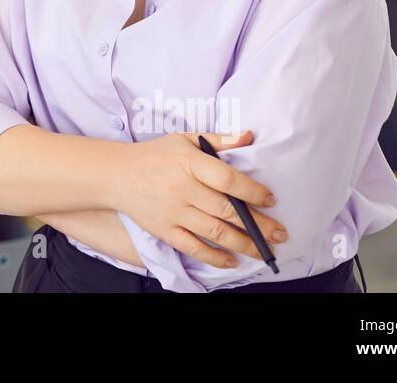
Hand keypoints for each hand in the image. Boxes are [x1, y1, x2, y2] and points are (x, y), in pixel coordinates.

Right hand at [114, 130, 286, 268]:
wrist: (116, 174)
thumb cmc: (155, 155)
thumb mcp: (184, 139)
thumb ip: (218, 139)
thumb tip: (250, 136)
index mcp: (189, 162)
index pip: (226, 179)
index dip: (251, 191)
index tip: (270, 199)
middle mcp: (182, 189)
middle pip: (227, 210)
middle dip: (258, 224)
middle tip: (280, 234)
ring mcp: (173, 212)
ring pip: (215, 232)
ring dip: (244, 244)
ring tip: (265, 250)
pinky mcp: (164, 230)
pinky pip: (193, 247)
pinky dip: (215, 257)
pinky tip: (233, 261)